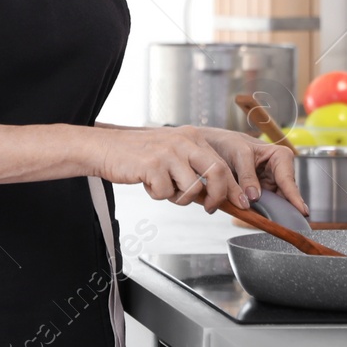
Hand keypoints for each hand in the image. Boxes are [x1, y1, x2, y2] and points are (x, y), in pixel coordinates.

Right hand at [89, 125, 250, 211]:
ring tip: (164, 188)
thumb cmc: (140, 156)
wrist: (106, 148)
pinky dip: (157, 194)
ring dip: (179, 198)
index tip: (240, 202)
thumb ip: (194, 169)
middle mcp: (184, 141)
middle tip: (210, 208)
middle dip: (217, 196)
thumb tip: (216, 195)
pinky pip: (166, 193)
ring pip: (192, 188)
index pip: (222, 164)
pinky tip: (147, 182)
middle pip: (216, 172)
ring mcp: (169, 152)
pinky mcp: (153, 164)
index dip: (232, 186)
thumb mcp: (172, 154)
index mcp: (192, 138)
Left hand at [189, 126, 307, 216]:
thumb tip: (254, 197)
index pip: (288, 180)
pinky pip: (262, 206)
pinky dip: (259, 213)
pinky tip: (259, 221)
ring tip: (275, 225)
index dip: (294, 197)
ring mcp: (268, 184)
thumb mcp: (238, 153)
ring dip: (271, 213)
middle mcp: (278, 172)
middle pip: (285, 196)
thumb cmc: (227, 142)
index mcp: (280, 157)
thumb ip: (247, 175)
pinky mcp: (258, 193)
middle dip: (283, 209)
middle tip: (287, 225)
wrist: (209, 146)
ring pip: (275, 204)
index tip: (302, 211)